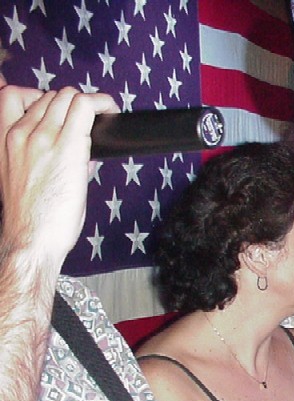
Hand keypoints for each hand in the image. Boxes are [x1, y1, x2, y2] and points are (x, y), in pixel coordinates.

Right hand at [0, 86, 117, 266]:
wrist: (31, 239)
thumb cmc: (33, 219)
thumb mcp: (27, 179)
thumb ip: (50, 160)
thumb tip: (83, 156)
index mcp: (5, 140)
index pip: (18, 96)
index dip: (44, 100)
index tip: (62, 113)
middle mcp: (20, 134)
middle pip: (49, 95)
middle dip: (70, 104)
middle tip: (86, 121)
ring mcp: (42, 138)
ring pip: (67, 96)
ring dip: (86, 104)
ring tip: (99, 119)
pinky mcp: (67, 148)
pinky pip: (85, 107)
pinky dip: (101, 104)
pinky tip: (110, 111)